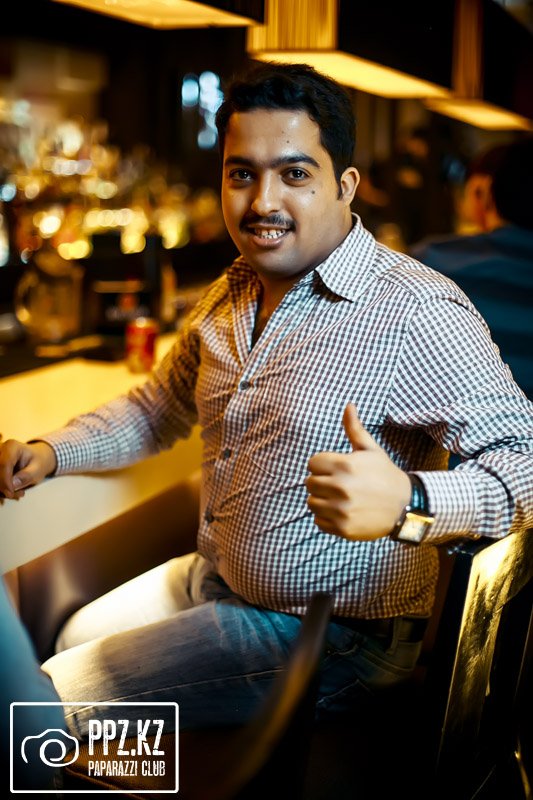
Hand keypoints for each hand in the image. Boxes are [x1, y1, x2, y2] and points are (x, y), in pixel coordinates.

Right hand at [0, 438, 56, 499]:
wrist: (36, 460)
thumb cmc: (38, 462)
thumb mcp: (38, 469)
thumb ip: (27, 476)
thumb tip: (13, 485)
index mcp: (11, 447)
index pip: (4, 464)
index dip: (5, 481)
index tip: (11, 493)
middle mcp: (0, 450)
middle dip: (4, 487)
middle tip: (19, 494)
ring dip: (2, 490)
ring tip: (18, 493)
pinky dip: (1, 490)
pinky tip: (12, 491)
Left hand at [306, 404, 410, 540]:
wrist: (405, 506)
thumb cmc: (384, 474)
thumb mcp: (371, 450)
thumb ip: (354, 429)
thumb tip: (348, 405)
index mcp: (345, 465)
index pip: (312, 463)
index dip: (322, 465)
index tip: (336, 469)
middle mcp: (341, 487)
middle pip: (310, 483)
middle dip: (321, 482)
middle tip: (337, 484)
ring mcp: (341, 509)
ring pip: (312, 502)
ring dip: (321, 500)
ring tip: (338, 498)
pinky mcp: (342, 528)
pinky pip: (318, 521)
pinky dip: (326, 518)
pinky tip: (341, 512)